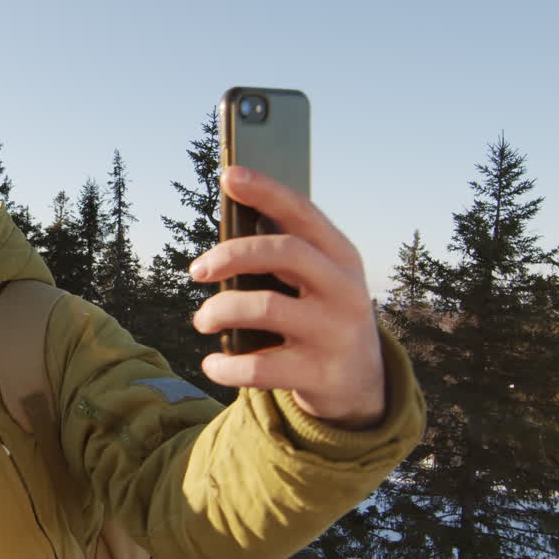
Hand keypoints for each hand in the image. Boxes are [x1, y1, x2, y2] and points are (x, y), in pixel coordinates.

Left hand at [188, 165, 383, 429]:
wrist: (362, 383)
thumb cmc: (320, 316)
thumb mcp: (318, 281)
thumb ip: (285, 254)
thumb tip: (228, 224)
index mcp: (341, 257)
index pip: (303, 212)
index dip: (266, 190)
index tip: (229, 175)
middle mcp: (344, 290)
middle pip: (282, 252)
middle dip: (230, 255)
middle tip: (197, 270)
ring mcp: (335, 333)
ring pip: (263, 307)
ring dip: (219, 311)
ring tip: (204, 319)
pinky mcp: (320, 374)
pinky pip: (258, 367)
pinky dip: (225, 365)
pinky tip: (213, 363)